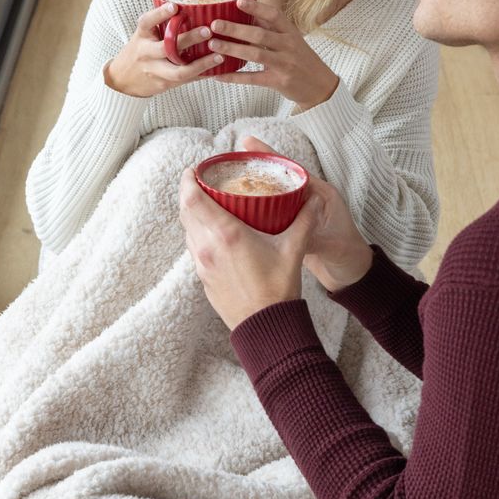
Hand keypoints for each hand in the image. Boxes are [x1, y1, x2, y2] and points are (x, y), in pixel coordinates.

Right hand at [104, 2, 223, 96]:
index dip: (160, 14)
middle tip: (208, 30)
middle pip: (167, 48)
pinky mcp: (164, 84)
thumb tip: (189, 7)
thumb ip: (160, 25)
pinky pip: (186, 80)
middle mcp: (146, 53)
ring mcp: (155, 71)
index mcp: (141, 36)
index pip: (147, 22)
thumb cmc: (139, 52)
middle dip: (189, 39)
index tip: (174, 6)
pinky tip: (218, 70)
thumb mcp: (143, 36)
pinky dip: (202, 75)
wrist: (123, 81)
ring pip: (179, 71)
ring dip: (201, 64)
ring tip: (219, 56)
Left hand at [179, 166, 320, 329]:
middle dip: (189, 193)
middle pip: (185, 211)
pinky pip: (194, 248)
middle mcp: (208, 247)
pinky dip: (198, 234)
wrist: (265, 328)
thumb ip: (304, 221)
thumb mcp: (293, 250)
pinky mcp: (203, 278)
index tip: (193, 170)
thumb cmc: (278, 290)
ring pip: (188, 230)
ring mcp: (202, 264)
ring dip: (193, 215)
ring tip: (208, 205)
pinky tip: (215, 234)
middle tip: (201, 183)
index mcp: (226, 235)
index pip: (192, 199)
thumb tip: (313, 201)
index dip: (187, 180)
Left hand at [207, 0, 338, 109]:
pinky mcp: (279, 82)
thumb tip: (249, 12)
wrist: (320, 87)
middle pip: (260, 34)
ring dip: (232, 48)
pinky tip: (219, 75)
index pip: (274, 15)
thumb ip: (272, 28)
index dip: (257, 7)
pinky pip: (253, 79)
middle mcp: (289, 46)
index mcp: (291, 33)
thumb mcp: (292, 40)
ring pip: (255, 54)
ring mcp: (284, 64)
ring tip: (213, 45)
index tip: (238, 1)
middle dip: (236, 29)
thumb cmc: (302, 60)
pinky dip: (234, 77)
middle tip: (215, 24)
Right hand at [240, 137, 373, 292]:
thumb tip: (284, 235)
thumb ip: (310, 237)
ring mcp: (298, 213)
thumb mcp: (331, 245)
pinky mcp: (292, 227)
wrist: (352, 274)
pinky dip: (255, 211)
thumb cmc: (348, 255)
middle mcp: (308, 199)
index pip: (291, 169)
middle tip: (228, 162)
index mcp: (319, 194)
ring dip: (251, 190)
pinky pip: (270, 214)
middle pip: (277, 178)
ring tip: (224, 183)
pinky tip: (237, 212)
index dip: (269, 156)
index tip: (248, 143)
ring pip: (271, 195)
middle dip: (254, 169)